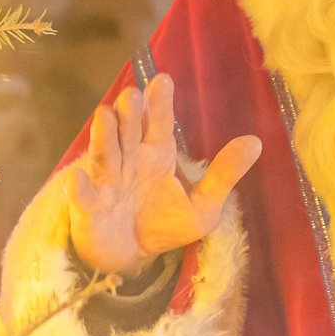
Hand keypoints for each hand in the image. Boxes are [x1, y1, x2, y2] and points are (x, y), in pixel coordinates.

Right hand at [66, 72, 260, 275]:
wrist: (135, 255)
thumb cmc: (166, 223)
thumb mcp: (203, 205)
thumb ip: (223, 175)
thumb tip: (256, 142)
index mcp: (158, 154)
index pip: (159, 122)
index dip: (160, 102)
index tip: (163, 80)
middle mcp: (130, 159)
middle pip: (128, 129)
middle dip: (129, 112)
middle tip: (133, 96)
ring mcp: (107, 180)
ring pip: (103, 152)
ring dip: (104, 135)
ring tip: (106, 116)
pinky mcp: (90, 207)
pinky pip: (84, 196)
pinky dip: (80, 189)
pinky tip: (79, 180)